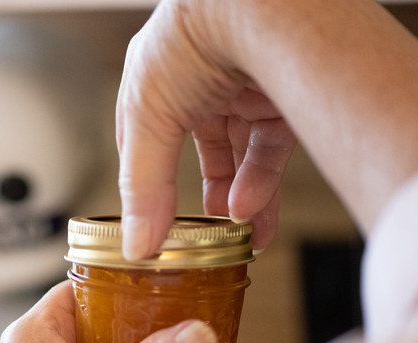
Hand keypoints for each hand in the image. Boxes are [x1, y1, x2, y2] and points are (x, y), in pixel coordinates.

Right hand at [116, 0, 296, 259]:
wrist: (260, 5)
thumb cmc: (193, 35)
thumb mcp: (148, 117)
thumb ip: (144, 185)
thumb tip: (137, 244)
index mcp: (155, 81)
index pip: (146, 142)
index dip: (149, 183)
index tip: (153, 225)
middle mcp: (199, 84)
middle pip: (200, 151)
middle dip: (203, 197)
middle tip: (203, 238)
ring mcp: (241, 89)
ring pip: (240, 155)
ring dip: (237, 199)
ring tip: (236, 234)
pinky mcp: (280, 97)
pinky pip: (270, 149)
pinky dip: (261, 182)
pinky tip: (250, 210)